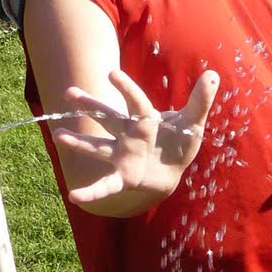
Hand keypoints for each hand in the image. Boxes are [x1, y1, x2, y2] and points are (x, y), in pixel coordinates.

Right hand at [53, 66, 218, 209]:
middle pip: (108, 119)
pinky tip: (74, 197)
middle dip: (90, 106)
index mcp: (145, 119)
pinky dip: (91, 192)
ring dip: (79, 142)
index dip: (126, 89)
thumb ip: (201, 100)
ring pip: (98, 147)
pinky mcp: (123, 175)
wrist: (174, 170)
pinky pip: (106, 185)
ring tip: (57, 136)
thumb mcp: (193, 122)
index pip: (136, 103)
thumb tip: (214, 75)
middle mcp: (129, 135)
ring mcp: (123, 154)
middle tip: (69, 93)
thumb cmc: (180, 141)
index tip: (112, 74)